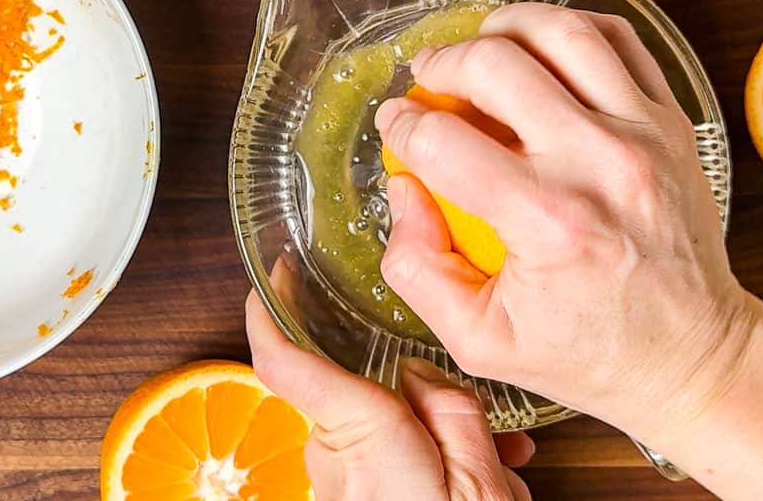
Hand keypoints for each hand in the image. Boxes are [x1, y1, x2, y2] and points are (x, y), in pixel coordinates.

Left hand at [246, 291, 533, 500]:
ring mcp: (339, 493)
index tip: (266, 283)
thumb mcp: (481, 482)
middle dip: (412, 400)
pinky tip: (476, 484)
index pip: (287, 366)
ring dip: (427, 442)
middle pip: (357, 397)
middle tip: (479, 428)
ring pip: (375, 436)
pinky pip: (379, 470)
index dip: (268, 316)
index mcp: (363, 442)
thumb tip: (422, 375)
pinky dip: (420, 469)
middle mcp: (336, 466)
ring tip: (496, 472)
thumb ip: (451, 411)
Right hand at [375, 2, 757, 440]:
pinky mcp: (670, 121)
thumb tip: (403, 187)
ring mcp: (643, 133)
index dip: (401, 126)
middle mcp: (599, 164)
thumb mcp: (478, 340)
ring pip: (559, 31)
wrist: (692, 355)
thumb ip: (417, 266)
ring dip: (502, 28)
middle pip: (495, 64)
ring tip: (478, 51)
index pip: (442, 141)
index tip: (395, 127)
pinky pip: (616, 38)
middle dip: (440, 64)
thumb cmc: (586, 353)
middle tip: (425, 82)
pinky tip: (538, 51)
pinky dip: (567, 29)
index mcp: (547, 224)